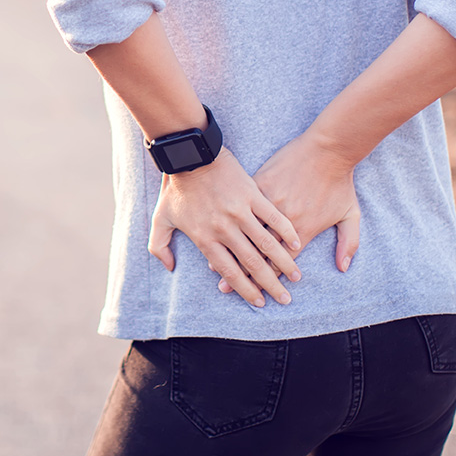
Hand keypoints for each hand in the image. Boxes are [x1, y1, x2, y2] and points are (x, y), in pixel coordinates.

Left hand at [148, 147, 302, 307]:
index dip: (245, 290)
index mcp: (205, 238)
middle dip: (270, 284)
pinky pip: (273, 216)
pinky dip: (285, 231)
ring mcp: (240, 211)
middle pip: (251, 264)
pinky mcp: (252, 193)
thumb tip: (169, 267)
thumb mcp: (159, 218)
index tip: (259, 301)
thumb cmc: (175, 186)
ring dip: (283, 262)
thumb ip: (159, 246)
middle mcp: (224, 229)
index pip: (229, 272)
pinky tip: (296, 243)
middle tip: (284, 298)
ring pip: (266, 243)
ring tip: (295, 276)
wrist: (189, 154)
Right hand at [217, 130, 359, 291]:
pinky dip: (229, 224)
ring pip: (247, 233)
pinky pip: (242, 208)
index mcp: (303, 229)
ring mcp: (269, 201)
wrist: (327, 148)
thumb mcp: (351, 214)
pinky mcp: (260, 184)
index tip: (255, 294)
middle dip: (243, 275)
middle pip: (260, 253)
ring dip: (231, 253)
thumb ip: (349, 243)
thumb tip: (343, 268)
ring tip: (215, 272)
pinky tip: (217, 236)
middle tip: (225, 290)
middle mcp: (285, 220)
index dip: (267, 279)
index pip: (282, 261)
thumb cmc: (340, 181)